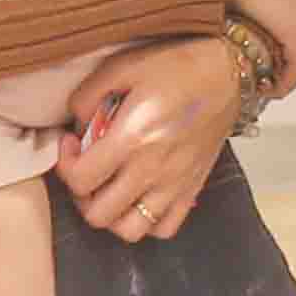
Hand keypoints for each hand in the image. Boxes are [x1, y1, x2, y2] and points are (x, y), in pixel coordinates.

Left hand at [59, 35, 238, 240]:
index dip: (64, 165)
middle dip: (82, 195)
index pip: (81, 179)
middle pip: (99, 214)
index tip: (71, 143)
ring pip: (130, 230)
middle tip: (86, 169)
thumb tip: (75, 124)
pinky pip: (165, 228)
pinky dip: (147, 221)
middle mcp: (153, 168)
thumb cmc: (179, 65)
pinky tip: (140, 196)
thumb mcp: (124, 66)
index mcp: (133, 137)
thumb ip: (88, 95)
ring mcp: (176, 183)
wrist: (230, 70)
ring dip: (112, 215)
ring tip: (110, 189)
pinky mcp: (193, 187)